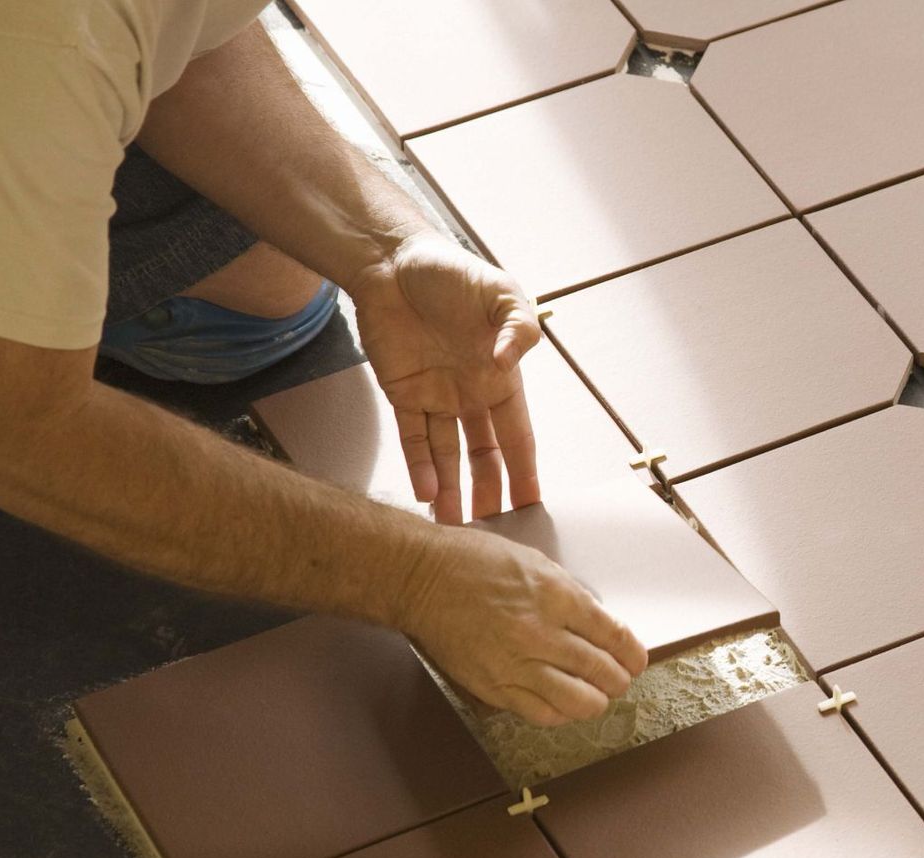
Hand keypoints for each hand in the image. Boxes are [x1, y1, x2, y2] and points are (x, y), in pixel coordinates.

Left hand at [346, 232, 541, 523]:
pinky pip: (413, 438)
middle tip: (492, 530)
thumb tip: (511, 361)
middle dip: (489, 492)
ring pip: (447, 455)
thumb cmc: (450, 271)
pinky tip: (427, 493)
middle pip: (484, 455)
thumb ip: (518, 327)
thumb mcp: (501, 292)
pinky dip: (419, 466)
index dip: (524, 469)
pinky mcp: (402, 394)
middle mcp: (471, 393)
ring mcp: (436, 396)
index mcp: (501, 377)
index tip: (531, 503)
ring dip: (452, 490)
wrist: (392, 261)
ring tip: (454, 527)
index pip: (517, 435)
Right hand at [399, 526, 648, 724]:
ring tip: (596, 696)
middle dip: (618, 679)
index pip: (614, 636)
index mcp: (557, 597)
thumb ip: (569, 594)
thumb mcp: (534, 562)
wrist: (420, 578)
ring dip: (596, 701)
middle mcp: (541, 633)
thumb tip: (597, 623)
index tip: (636, 661)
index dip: (633, 654)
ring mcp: (516, 663)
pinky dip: (561, 713)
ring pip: (578, 700)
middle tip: (618, 679)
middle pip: (602, 671)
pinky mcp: (494, 686)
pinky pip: (541, 713)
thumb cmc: (472, 561)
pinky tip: (564, 705)